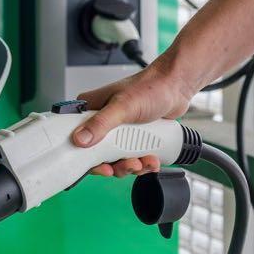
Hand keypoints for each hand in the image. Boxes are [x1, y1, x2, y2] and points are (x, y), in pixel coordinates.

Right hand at [72, 55, 194, 178]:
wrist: (175, 88)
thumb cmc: (150, 87)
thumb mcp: (123, 106)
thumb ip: (101, 123)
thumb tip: (80, 139)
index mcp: (92, 109)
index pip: (77, 137)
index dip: (85, 156)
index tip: (99, 165)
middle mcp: (102, 121)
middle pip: (98, 154)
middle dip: (114, 164)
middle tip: (127, 164)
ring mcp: (118, 131)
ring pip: (117, 160)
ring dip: (131, 166)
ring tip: (143, 161)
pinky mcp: (133, 138)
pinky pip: (132, 158)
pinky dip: (142, 163)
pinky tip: (151, 159)